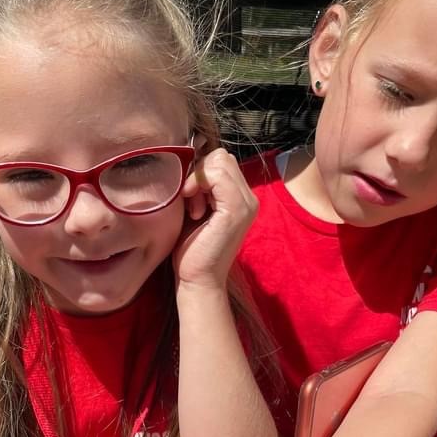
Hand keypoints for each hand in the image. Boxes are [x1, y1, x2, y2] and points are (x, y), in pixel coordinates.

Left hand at [174, 147, 257, 289]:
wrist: (197, 280)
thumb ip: (199, 186)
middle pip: (222, 156)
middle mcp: (249, 198)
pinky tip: (193, 210)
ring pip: (220, 161)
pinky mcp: (236, 210)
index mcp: (241, 198)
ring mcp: (246, 204)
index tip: (188, 198)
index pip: (222, 160)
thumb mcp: (194, 209)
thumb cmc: (191, 249)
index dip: (200, 172)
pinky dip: (198, 185)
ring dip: (198, 181)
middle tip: (190, 203)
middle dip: (199, 173)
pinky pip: (217, 175)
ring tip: (193, 209)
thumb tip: (188, 157)